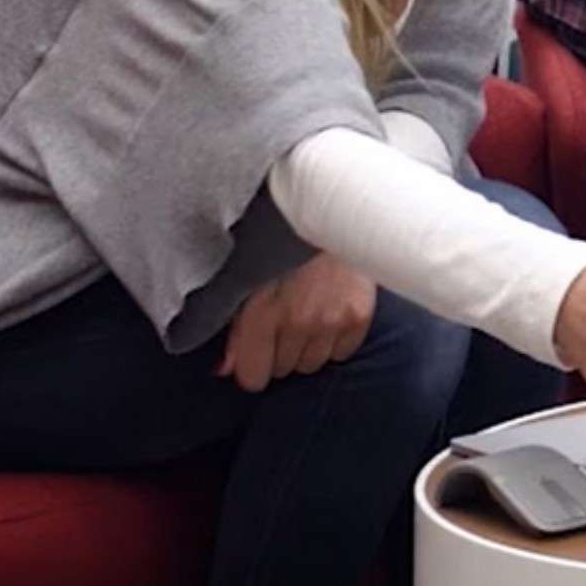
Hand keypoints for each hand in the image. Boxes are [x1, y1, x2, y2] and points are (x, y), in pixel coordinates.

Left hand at [219, 254, 376, 389]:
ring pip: (312, 363)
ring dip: (306, 347)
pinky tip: (329, 314)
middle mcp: (298, 323)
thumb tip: (226, 369)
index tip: (254, 351)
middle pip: (283, 369)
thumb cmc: (280, 240)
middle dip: (278, 351)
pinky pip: (342, 352)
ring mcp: (332, 320)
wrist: (330, 209)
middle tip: (281, 320)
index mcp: (262, 313)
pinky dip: (334, 340)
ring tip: (305, 314)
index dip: (251, 365)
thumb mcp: (244, 278)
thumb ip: (235, 327)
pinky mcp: (360, 315)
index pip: (253, 376)